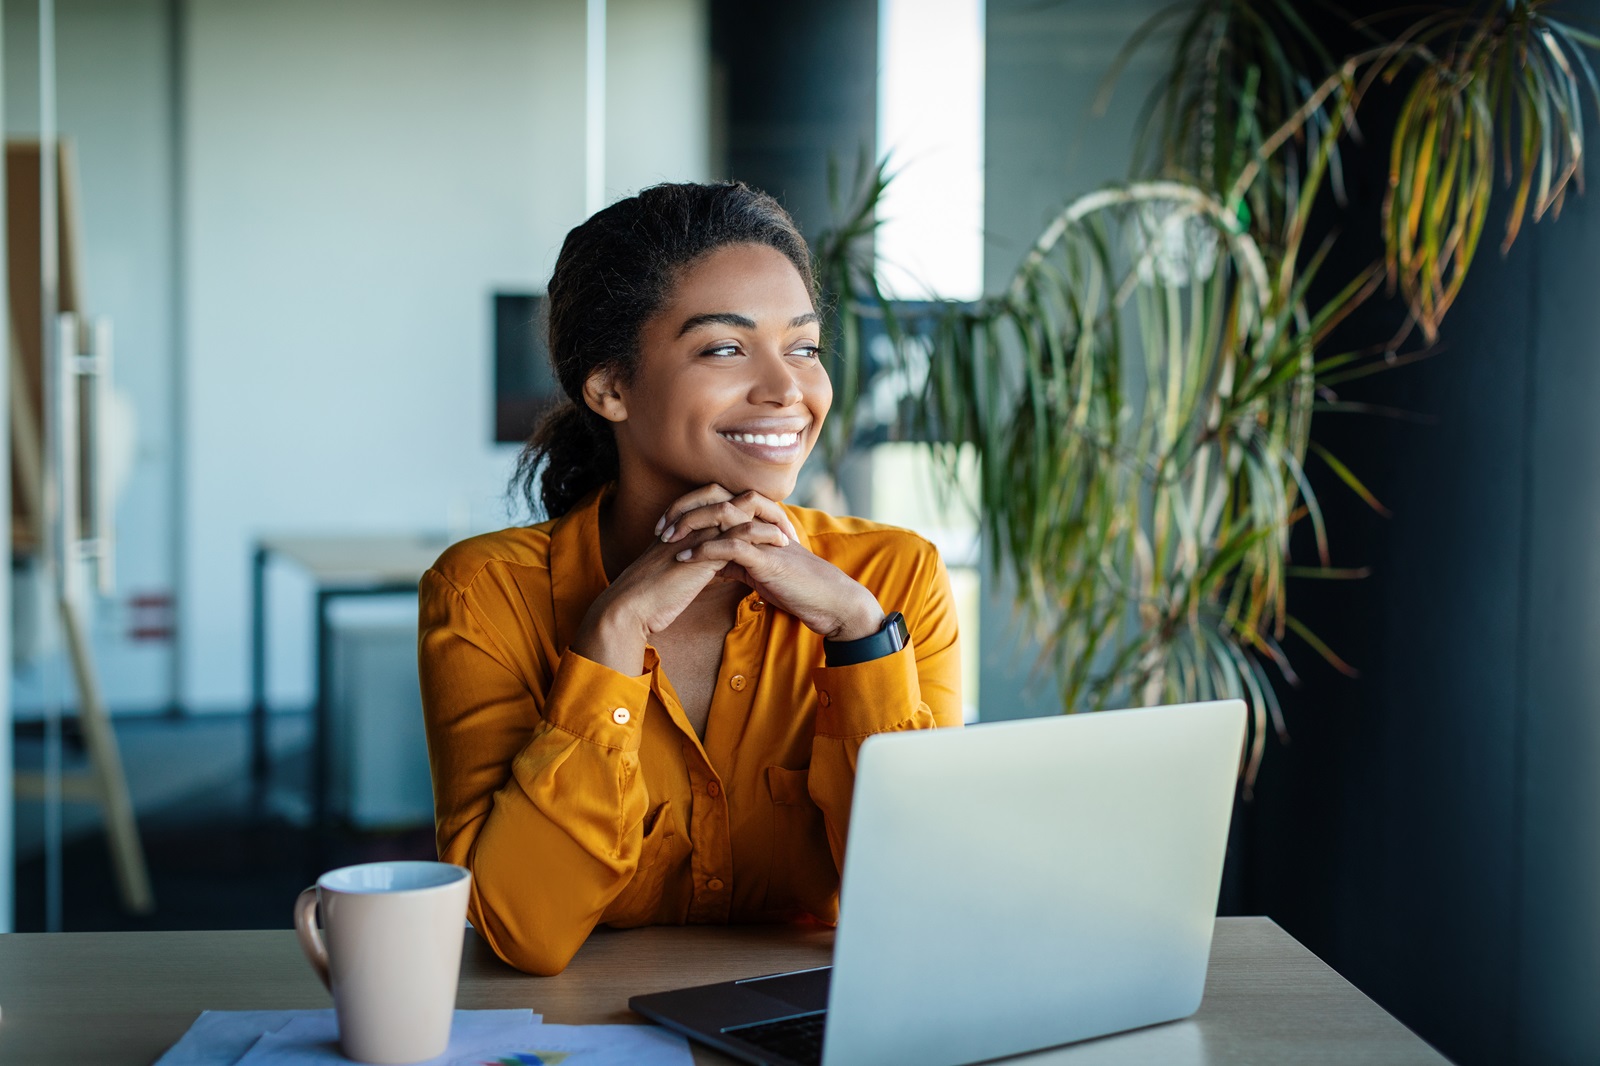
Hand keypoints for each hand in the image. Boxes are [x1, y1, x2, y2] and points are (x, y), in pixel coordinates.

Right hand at [570, 519, 785, 675]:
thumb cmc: (648, 598)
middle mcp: (689, 525)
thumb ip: (691, 564)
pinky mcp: (704, 552)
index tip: (765, 525)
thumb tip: (710, 568)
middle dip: (759, 508)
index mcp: (681, 527)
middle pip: (730, 500)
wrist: (629, 608)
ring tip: (787, 532)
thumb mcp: (674, 575)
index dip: (742, 512)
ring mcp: (696, 535)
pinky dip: (763, 536)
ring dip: (767, 519)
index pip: (717, 505)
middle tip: (782, 521)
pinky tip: (781, 543)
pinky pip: (740, 535)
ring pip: (738, 511)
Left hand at [662, 491, 883, 642]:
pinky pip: (730, 546)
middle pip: (715, 497)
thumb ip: (735, 561)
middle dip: (684, 508)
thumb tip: (708, 563)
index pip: (717, 500)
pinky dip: (704, 550)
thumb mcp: (758, 570)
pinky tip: (685, 559)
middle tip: (660, 527)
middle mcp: (760, 521)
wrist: (828, 601)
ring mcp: (764, 536)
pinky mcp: (767, 557)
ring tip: (666, 539)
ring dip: (690, 525)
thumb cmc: (796, 586)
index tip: (664, 525)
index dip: (688, 507)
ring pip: (721, 514)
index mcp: (757, 521)